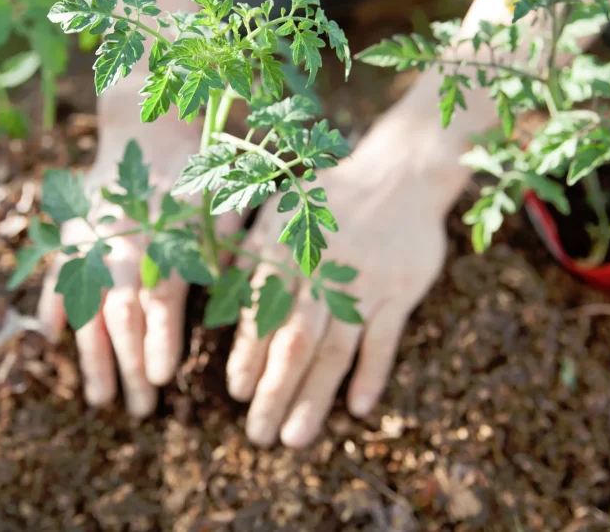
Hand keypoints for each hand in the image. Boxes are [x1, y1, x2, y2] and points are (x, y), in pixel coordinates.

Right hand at [37, 110, 202, 416]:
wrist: (149, 129)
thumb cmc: (198, 177)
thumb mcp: (222, 208)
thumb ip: (222, 252)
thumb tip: (232, 296)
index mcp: (165, 240)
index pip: (160, 300)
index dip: (159, 340)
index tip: (161, 379)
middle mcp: (123, 245)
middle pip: (122, 315)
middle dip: (128, 366)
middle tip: (138, 409)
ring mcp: (90, 242)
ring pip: (86, 306)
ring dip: (92, 356)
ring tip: (99, 399)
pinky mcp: (71, 236)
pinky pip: (55, 275)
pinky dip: (51, 306)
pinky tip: (51, 340)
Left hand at [225, 112, 467, 447]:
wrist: (399, 173)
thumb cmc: (330, 198)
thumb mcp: (279, 210)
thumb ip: (247, 251)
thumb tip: (210, 288)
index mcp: (284, 250)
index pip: (261, 313)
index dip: (247, 355)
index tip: (235, 392)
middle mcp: (320, 270)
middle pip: (294, 342)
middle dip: (273, 392)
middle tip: (258, 436)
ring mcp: (363, 281)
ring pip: (335, 348)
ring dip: (314, 396)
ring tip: (295, 437)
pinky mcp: (399, 289)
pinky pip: (384, 338)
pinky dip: (372, 372)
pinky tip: (359, 408)